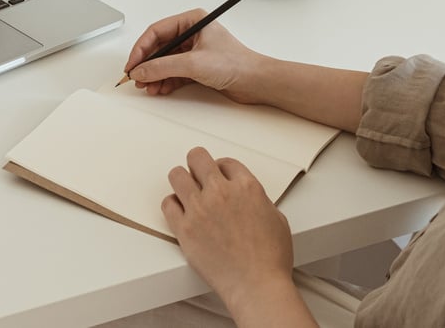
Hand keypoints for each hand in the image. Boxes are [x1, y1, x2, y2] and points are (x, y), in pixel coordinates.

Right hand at [122, 9, 270, 102]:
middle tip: (136, 78)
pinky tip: (159, 89)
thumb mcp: (193, 63)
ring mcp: (194, 51)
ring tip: (148, 87)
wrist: (257, 82)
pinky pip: (174, 72)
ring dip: (155, 75)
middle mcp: (192, 33)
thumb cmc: (236, 63)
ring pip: (165, 62)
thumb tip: (140, 70)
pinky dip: (165, 81)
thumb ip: (163, 67)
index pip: (157, 31)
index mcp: (192, 21)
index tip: (132, 64)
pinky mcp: (197, 67)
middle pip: (159, 47)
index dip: (141, 49)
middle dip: (147, 64)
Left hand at [163, 147, 306, 324]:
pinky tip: (181, 212)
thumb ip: (258, 200)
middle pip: (197, 157)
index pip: (225, 162)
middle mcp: (221, 193)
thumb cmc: (270, 259)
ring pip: (177, 175)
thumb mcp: (276, 219)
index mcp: (247, 187)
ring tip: (187, 192)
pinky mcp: (184, 228)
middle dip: (198, 165)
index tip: (219, 177)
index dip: (222, 169)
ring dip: (182, 181)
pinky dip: (173, 205)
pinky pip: (168, 203)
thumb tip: (246, 197)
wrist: (256, 286)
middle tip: (199, 176)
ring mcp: (200, 209)